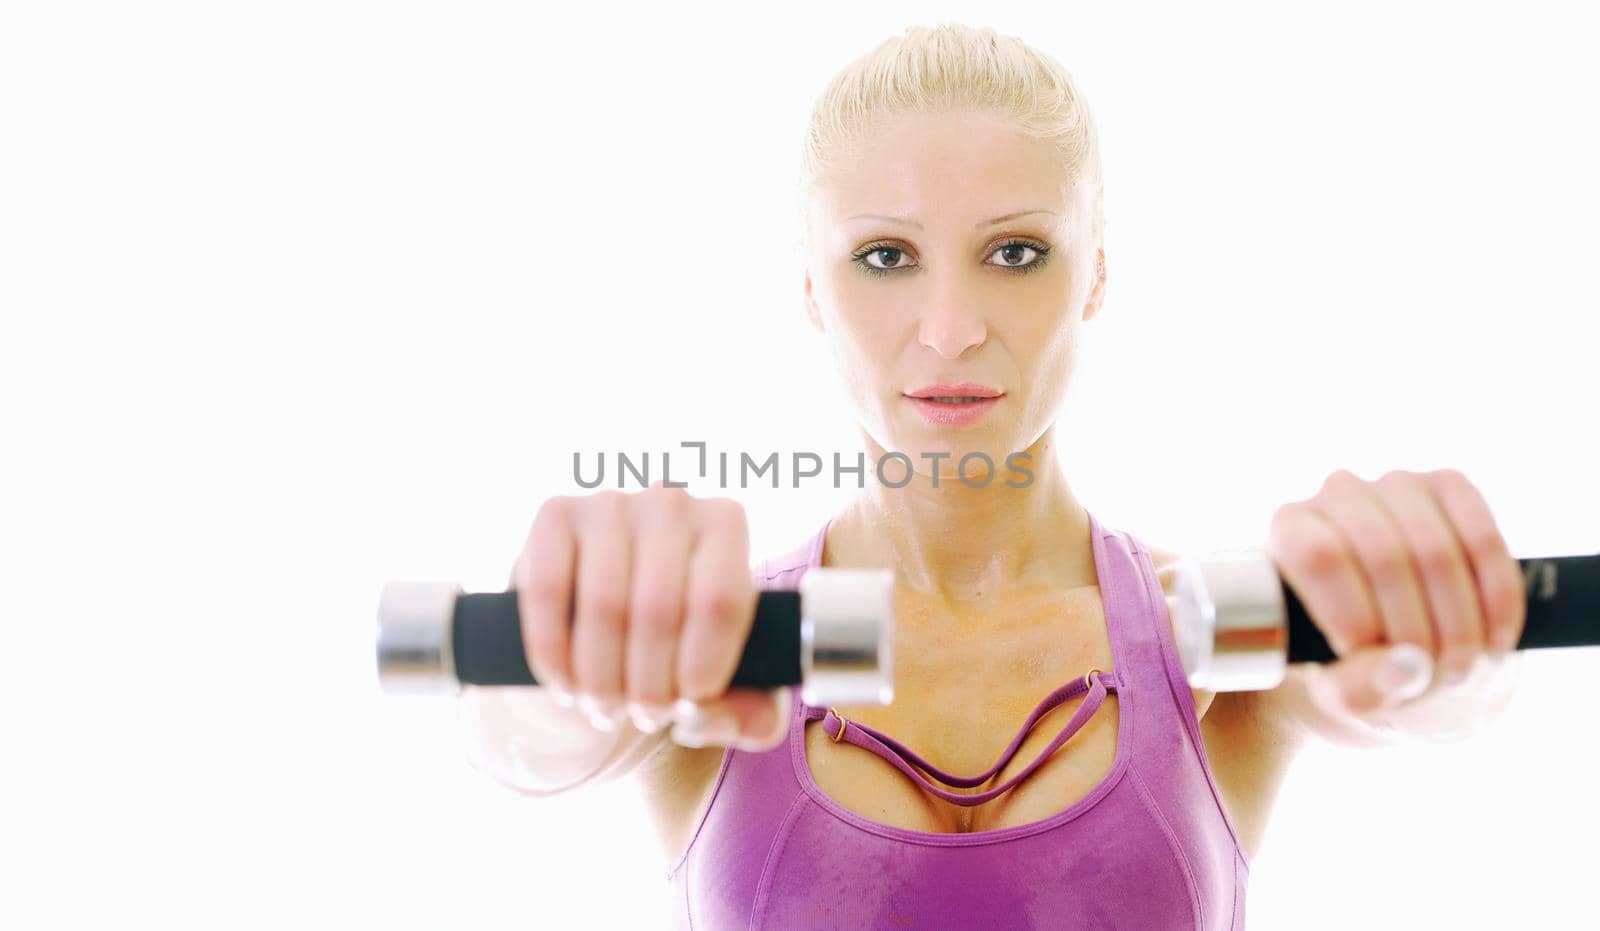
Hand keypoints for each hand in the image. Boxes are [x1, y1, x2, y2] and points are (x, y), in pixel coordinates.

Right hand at [513, 481, 790, 750]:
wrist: (614, 621)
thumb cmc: (685, 649)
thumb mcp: (736, 688)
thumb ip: (751, 716)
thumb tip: (703, 719)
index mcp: (726, 525)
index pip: (719, 602)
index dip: (701, 670)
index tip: (688, 704)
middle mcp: (671, 501)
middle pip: (658, 609)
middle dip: (648, 685)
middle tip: (644, 717)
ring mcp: (609, 502)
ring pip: (603, 607)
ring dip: (601, 679)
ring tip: (607, 707)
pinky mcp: (555, 515)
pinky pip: (547, 592)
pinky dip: (553, 653)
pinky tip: (565, 684)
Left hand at [1265, 468, 1526, 726]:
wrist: (1385, 633)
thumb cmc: (1345, 659)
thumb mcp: (1338, 689)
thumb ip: (1357, 689)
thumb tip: (1407, 668)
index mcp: (1291, 530)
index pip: (1320, 556)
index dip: (1352, 612)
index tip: (1371, 657)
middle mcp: (1338, 494)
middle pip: (1385, 558)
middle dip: (1416, 631)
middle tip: (1430, 676)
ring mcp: (1397, 485)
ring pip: (1437, 552)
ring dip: (1458, 624)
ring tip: (1457, 667)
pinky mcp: (1450, 487)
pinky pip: (1484, 541)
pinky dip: (1496, 599)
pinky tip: (1493, 641)